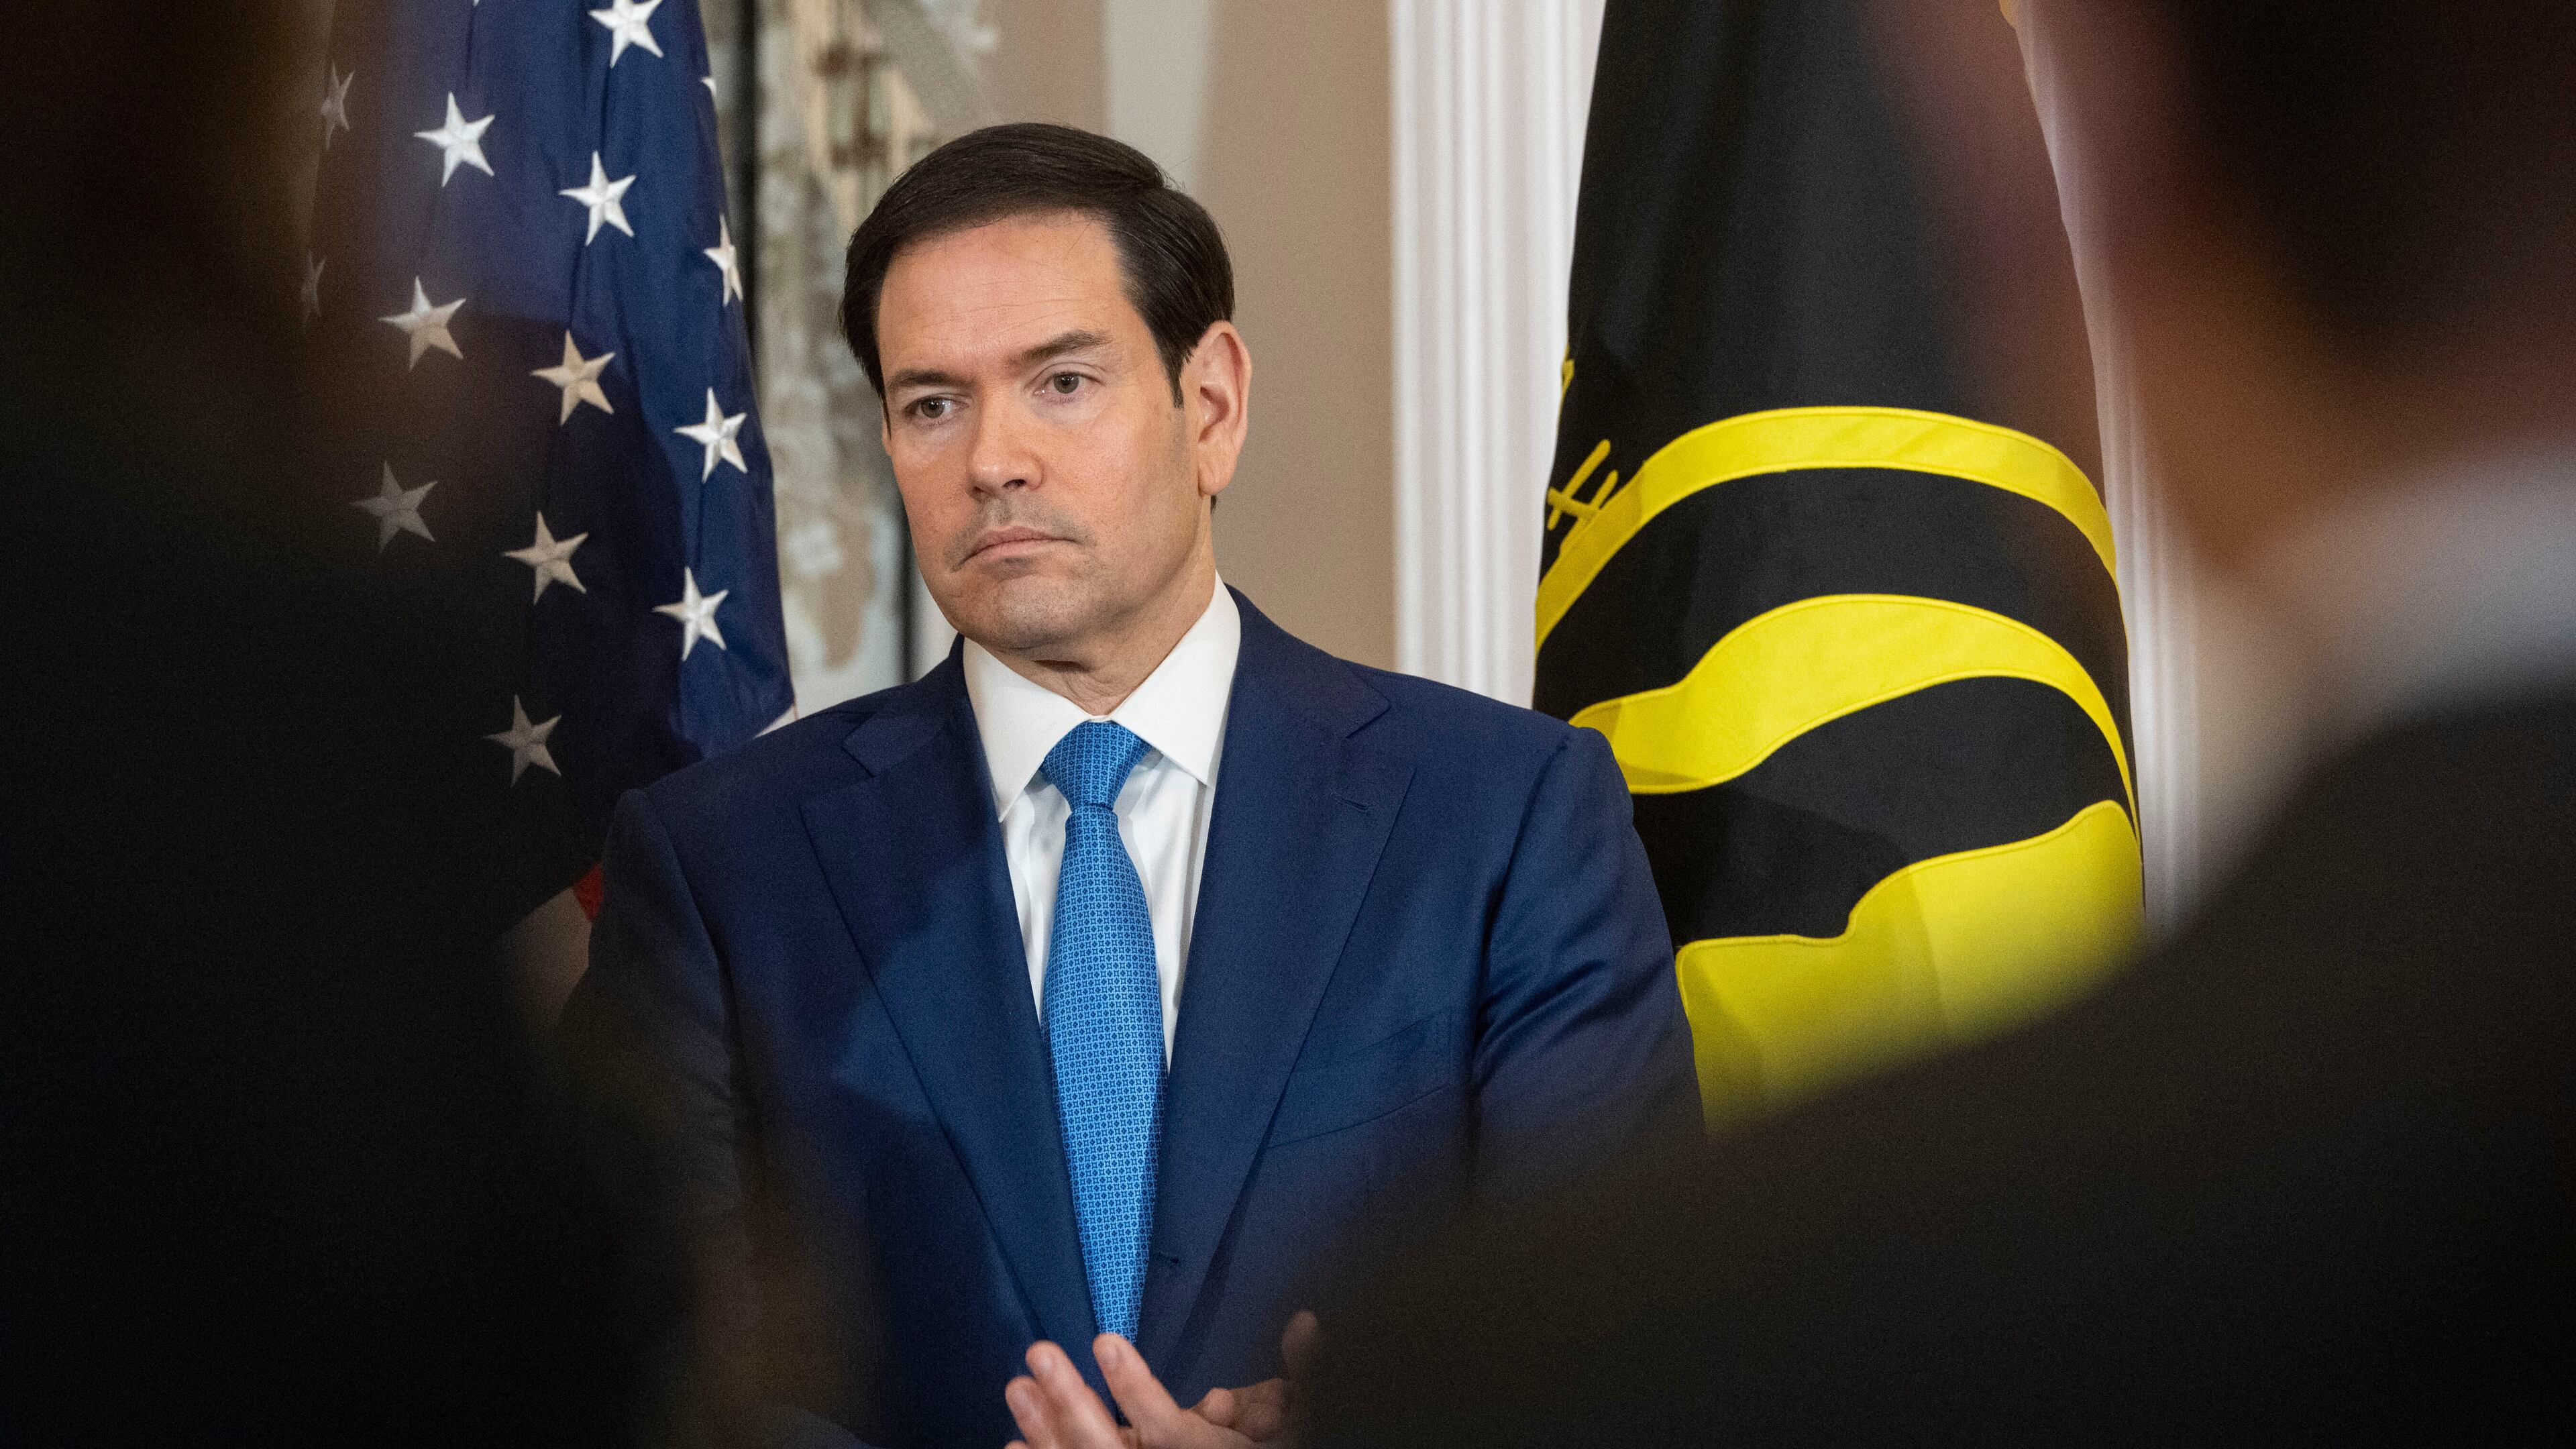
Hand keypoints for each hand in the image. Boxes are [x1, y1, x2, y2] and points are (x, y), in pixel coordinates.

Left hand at [1005, 1312, 1318, 1448]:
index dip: (1134, 1387)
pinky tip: (1012, 1445)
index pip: (1164, 1429)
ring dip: (1045, 1429)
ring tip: (1016, 1387)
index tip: (1105, 1342)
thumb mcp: (1304, 1424)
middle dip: (1070, 1401)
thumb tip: (1307, 1323)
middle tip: (1036, 1353)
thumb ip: (1305, 1377)